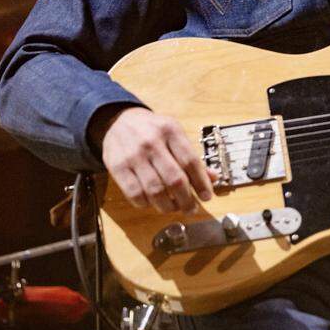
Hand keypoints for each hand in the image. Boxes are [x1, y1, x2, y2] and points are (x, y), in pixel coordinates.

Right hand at [96, 107, 217, 212]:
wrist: (119, 121)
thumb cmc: (153, 130)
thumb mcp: (175, 133)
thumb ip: (192, 156)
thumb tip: (213, 177)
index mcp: (171, 131)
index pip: (190, 161)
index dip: (201, 183)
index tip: (207, 197)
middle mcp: (152, 142)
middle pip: (174, 179)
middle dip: (186, 200)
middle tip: (192, 209)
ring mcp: (133, 156)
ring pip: (155, 190)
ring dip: (168, 206)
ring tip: (174, 208)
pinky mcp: (117, 167)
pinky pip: (135, 194)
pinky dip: (146, 204)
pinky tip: (152, 203)